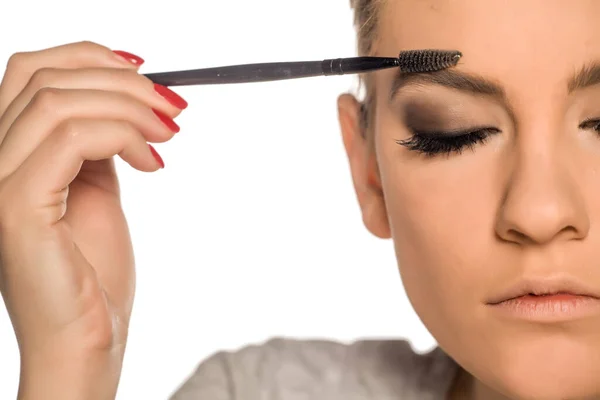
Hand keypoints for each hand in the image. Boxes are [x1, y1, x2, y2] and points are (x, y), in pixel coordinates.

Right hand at [0, 41, 186, 398]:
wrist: (88, 337)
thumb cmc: (93, 273)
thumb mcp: (95, 190)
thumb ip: (96, 144)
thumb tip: (123, 101)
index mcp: (6, 153)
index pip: (31, 72)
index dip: (90, 57)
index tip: (146, 75)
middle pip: (45, 77)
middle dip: (122, 83)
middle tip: (171, 109)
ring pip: (59, 101)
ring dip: (130, 107)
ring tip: (168, 135)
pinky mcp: (16, 204)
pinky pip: (72, 138)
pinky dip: (123, 136)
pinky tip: (154, 163)